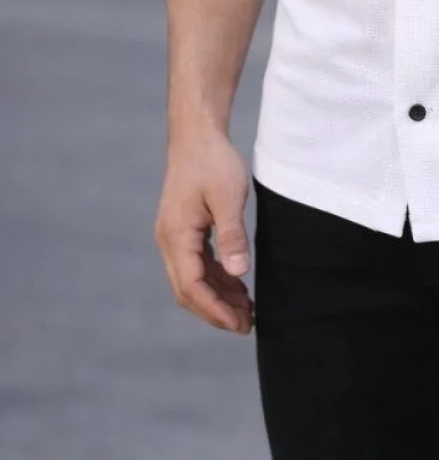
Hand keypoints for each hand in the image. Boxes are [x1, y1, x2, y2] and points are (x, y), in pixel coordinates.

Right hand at [154, 129, 254, 334]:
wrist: (197, 133)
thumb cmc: (213, 160)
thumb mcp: (228, 196)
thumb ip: (232, 235)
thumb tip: (239, 272)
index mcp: (176, 236)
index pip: (192, 286)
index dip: (215, 310)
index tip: (239, 325)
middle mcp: (169, 240)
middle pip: (188, 290)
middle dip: (216, 311)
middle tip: (247, 325)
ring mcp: (175, 236)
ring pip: (193, 279)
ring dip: (218, 297)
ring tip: (247, 311)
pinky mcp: (184, 230)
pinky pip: (197, 264)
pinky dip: (216, 279)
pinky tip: (238, 285)